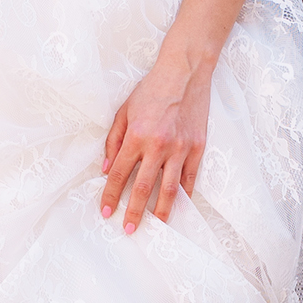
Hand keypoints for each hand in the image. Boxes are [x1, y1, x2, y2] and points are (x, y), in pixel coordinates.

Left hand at [100, 58, 212, 234]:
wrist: (185, 72)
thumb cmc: (151, 90)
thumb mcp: (124, 111)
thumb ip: (114, 141)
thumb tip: (105, 169)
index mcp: (136, 136)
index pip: (118, 174)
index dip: (110, 195)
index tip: (106, 212)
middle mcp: (158, 145)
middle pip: (143, 188)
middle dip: (134, 212)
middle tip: (129, 229)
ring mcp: (180, 148)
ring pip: (169, 189)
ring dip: (160, 211)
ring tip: (156, 227)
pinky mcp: (197, 148)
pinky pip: (189, 179)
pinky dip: (183, 196)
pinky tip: (178, 208)